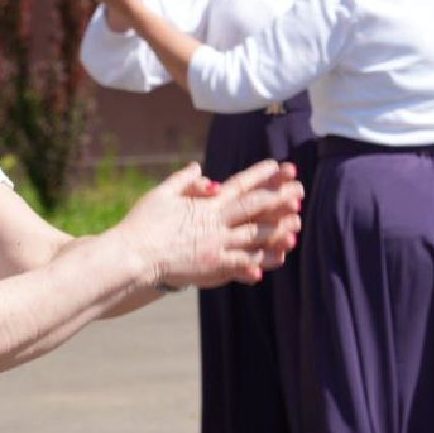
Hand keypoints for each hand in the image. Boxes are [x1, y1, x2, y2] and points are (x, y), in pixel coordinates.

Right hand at [114, 160, 303, 289]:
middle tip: (300, 190)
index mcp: (205, 204)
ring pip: (255, 236)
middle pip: (254, 207)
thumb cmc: (142, 224)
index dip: (261, 175)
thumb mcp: (160, 194)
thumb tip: (201, 169)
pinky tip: (278, 259)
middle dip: (278, 197)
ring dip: (278, 229)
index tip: (279, 165)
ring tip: (297, 225)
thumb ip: (183, 181)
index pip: (238, 184)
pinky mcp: (213, 267)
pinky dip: (260, 261)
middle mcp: (215, 222)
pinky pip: (242, 263)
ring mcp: (216, 245)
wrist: (133, 256)